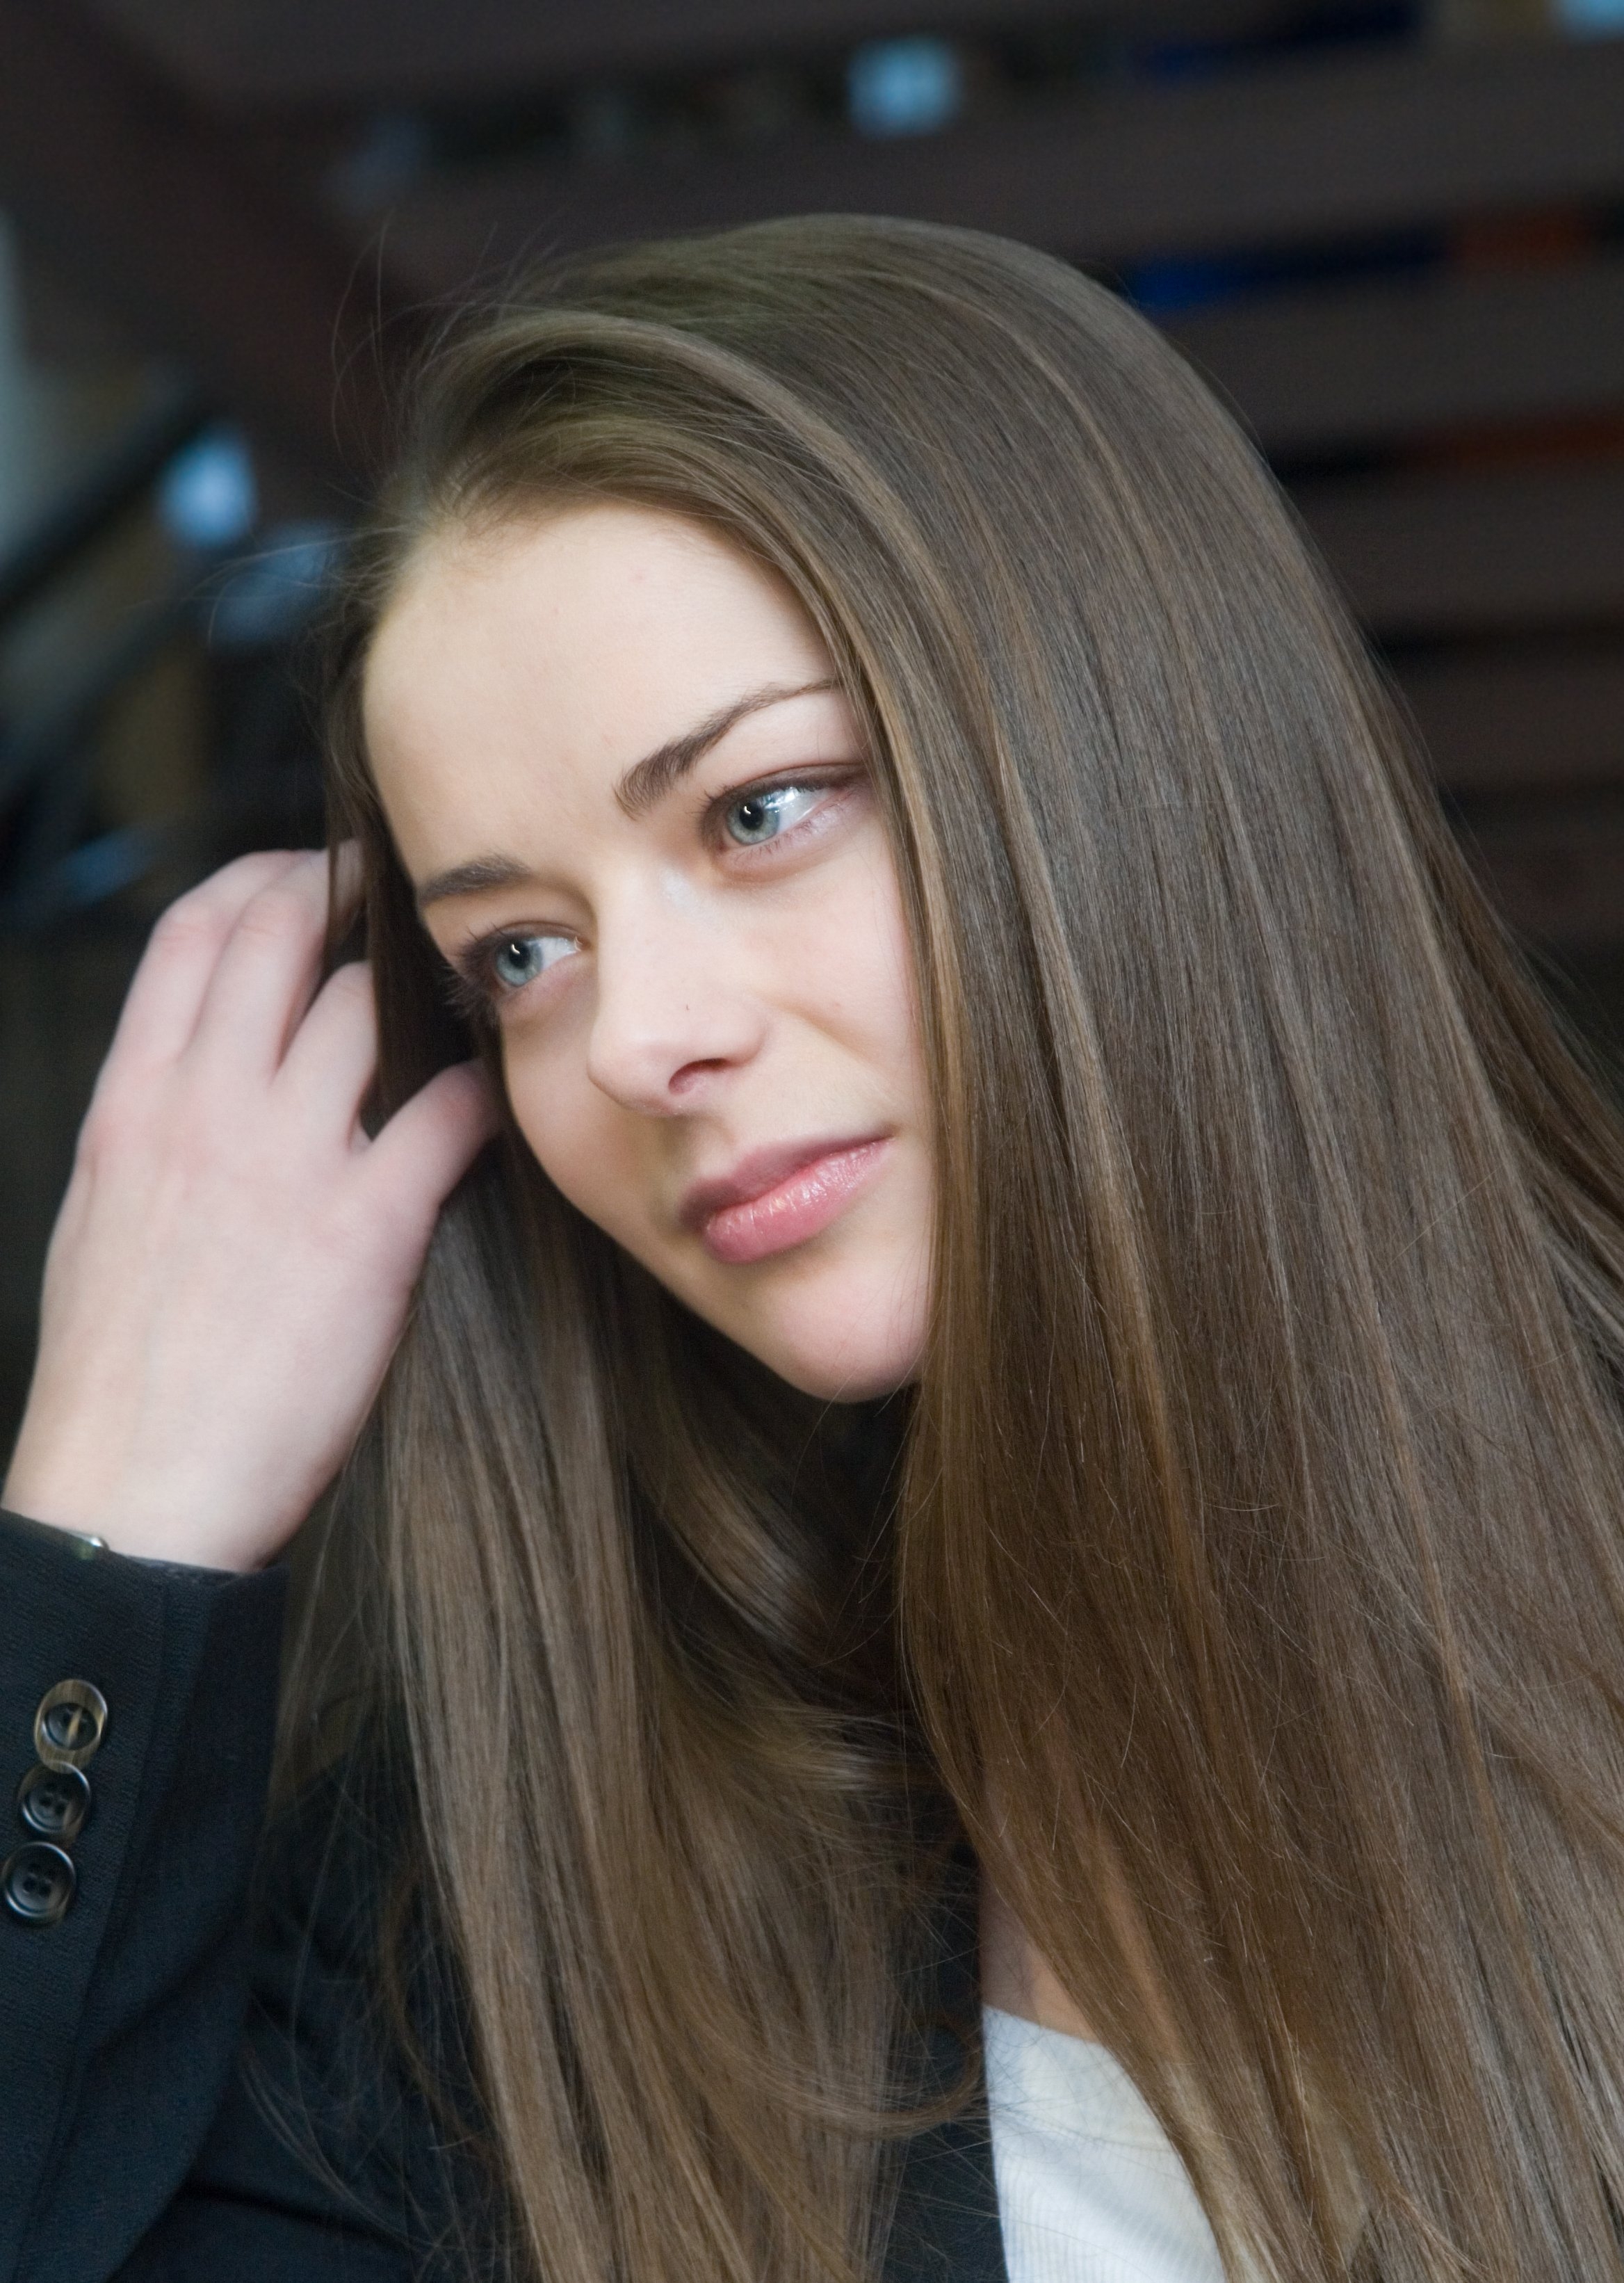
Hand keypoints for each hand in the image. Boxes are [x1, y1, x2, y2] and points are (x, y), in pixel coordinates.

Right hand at [2, 849, 497, 1570]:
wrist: (133, 1494)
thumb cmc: (119, 1372)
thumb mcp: (106, 1215)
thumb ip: (157, 1127)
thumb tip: (204, 1077)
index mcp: (133, 1103)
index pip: (192, 933)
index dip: (261, 878)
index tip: (309, 874)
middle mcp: (204, 1108)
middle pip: (281, 933)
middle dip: (348, 889)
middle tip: (404, 893)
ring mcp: (285, 1163)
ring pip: (369, 1006)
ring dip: (424, 989)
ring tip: (462, 996)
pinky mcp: (366, 1230)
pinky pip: (447, 1114)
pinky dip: (481, 1088)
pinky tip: (496, 1096)